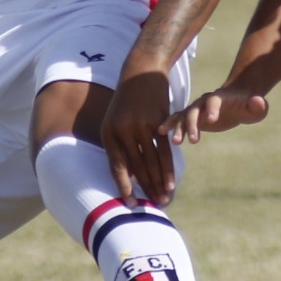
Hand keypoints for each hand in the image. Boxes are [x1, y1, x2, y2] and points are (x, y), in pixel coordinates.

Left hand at [100, 70, 182, 205]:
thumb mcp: (114, 122)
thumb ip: (119, 148)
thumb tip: (129, 176)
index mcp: (109, 134)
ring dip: (158, 183)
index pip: (117, 166)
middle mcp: (123, 131)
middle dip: (146, 188)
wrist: (141, 74)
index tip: (131, 204)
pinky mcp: (158, 122)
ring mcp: (141, 126)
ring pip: (151, 161)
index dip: (124, 186)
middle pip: (136, 166)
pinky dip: (168, 169)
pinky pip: (164, 151)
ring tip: (164, 199)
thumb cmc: (126, 103)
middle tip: (154, 207)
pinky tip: (171, 182)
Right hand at [163, 85, 268, 145]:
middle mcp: (204, 101)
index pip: (214, 101)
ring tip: (176, 142)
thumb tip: (258, 103)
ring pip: (183, 116)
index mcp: (220, 97)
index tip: (211, 120)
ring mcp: (196, 109)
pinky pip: (178, 120)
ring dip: (178, 128)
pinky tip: (161, 133)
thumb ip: (258, 104)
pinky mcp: (191, 117)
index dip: (212, 109)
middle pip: (195, 110)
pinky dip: (169, 125)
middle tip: (194, 140)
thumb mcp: (257, 106)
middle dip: (193, 124)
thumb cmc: (249, 105)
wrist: (236, 101)